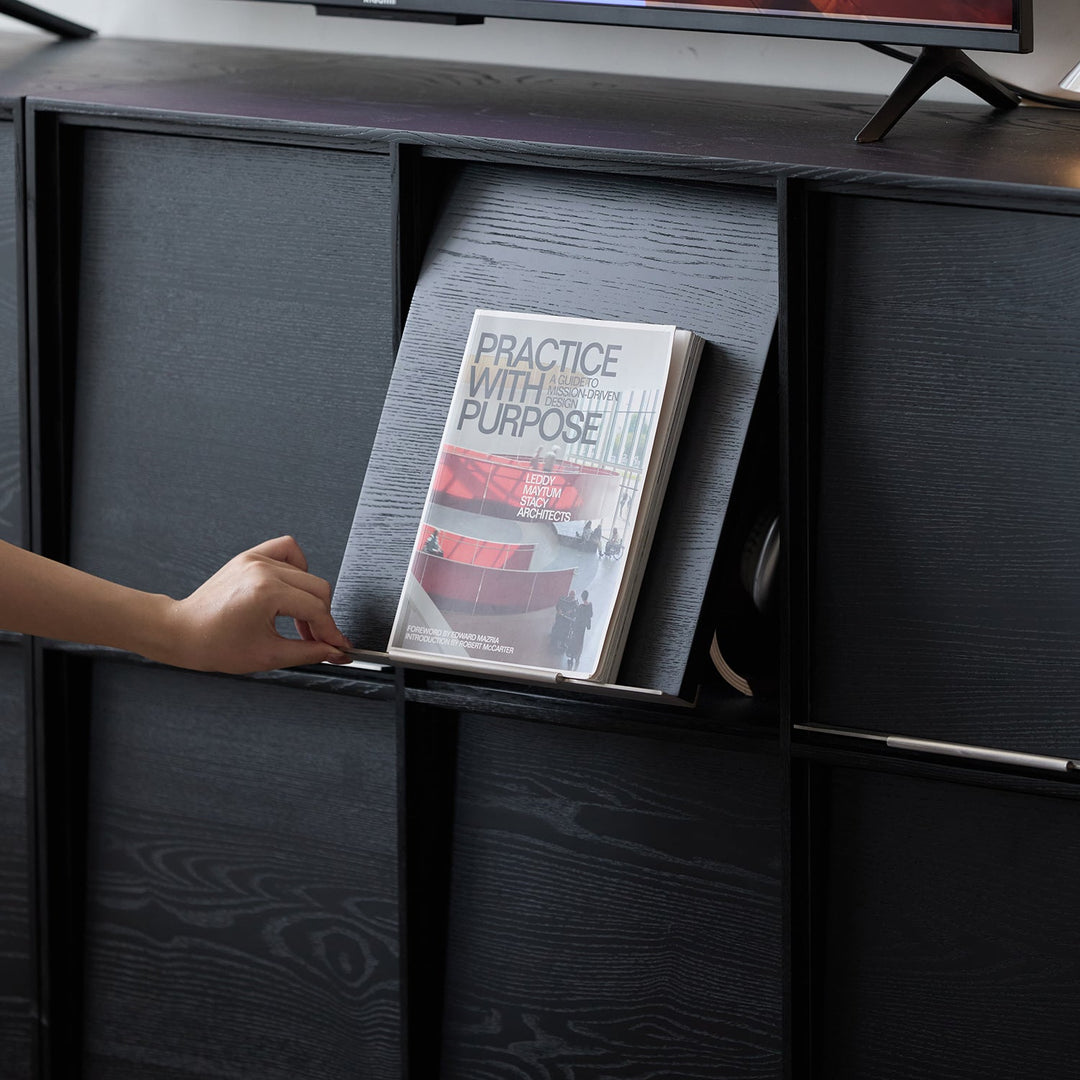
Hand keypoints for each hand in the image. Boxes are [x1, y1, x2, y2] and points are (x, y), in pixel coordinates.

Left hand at [162, 536, 352, 673]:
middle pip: (318, 588)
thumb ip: (308, 652)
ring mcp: (256, 559)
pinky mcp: (250, 556)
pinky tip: (291, 589)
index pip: (316, 610)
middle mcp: (262, 569)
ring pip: (307, 572)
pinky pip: (287, 549)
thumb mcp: (267, 655)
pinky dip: (298, 567)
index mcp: (266, 593)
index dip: (331, 632)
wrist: (182, 632)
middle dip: (322, 618)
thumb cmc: (214, 644)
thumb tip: (334, 651)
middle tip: (318, 640)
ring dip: (310, 597)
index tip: (338, 646)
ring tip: (299, 619)